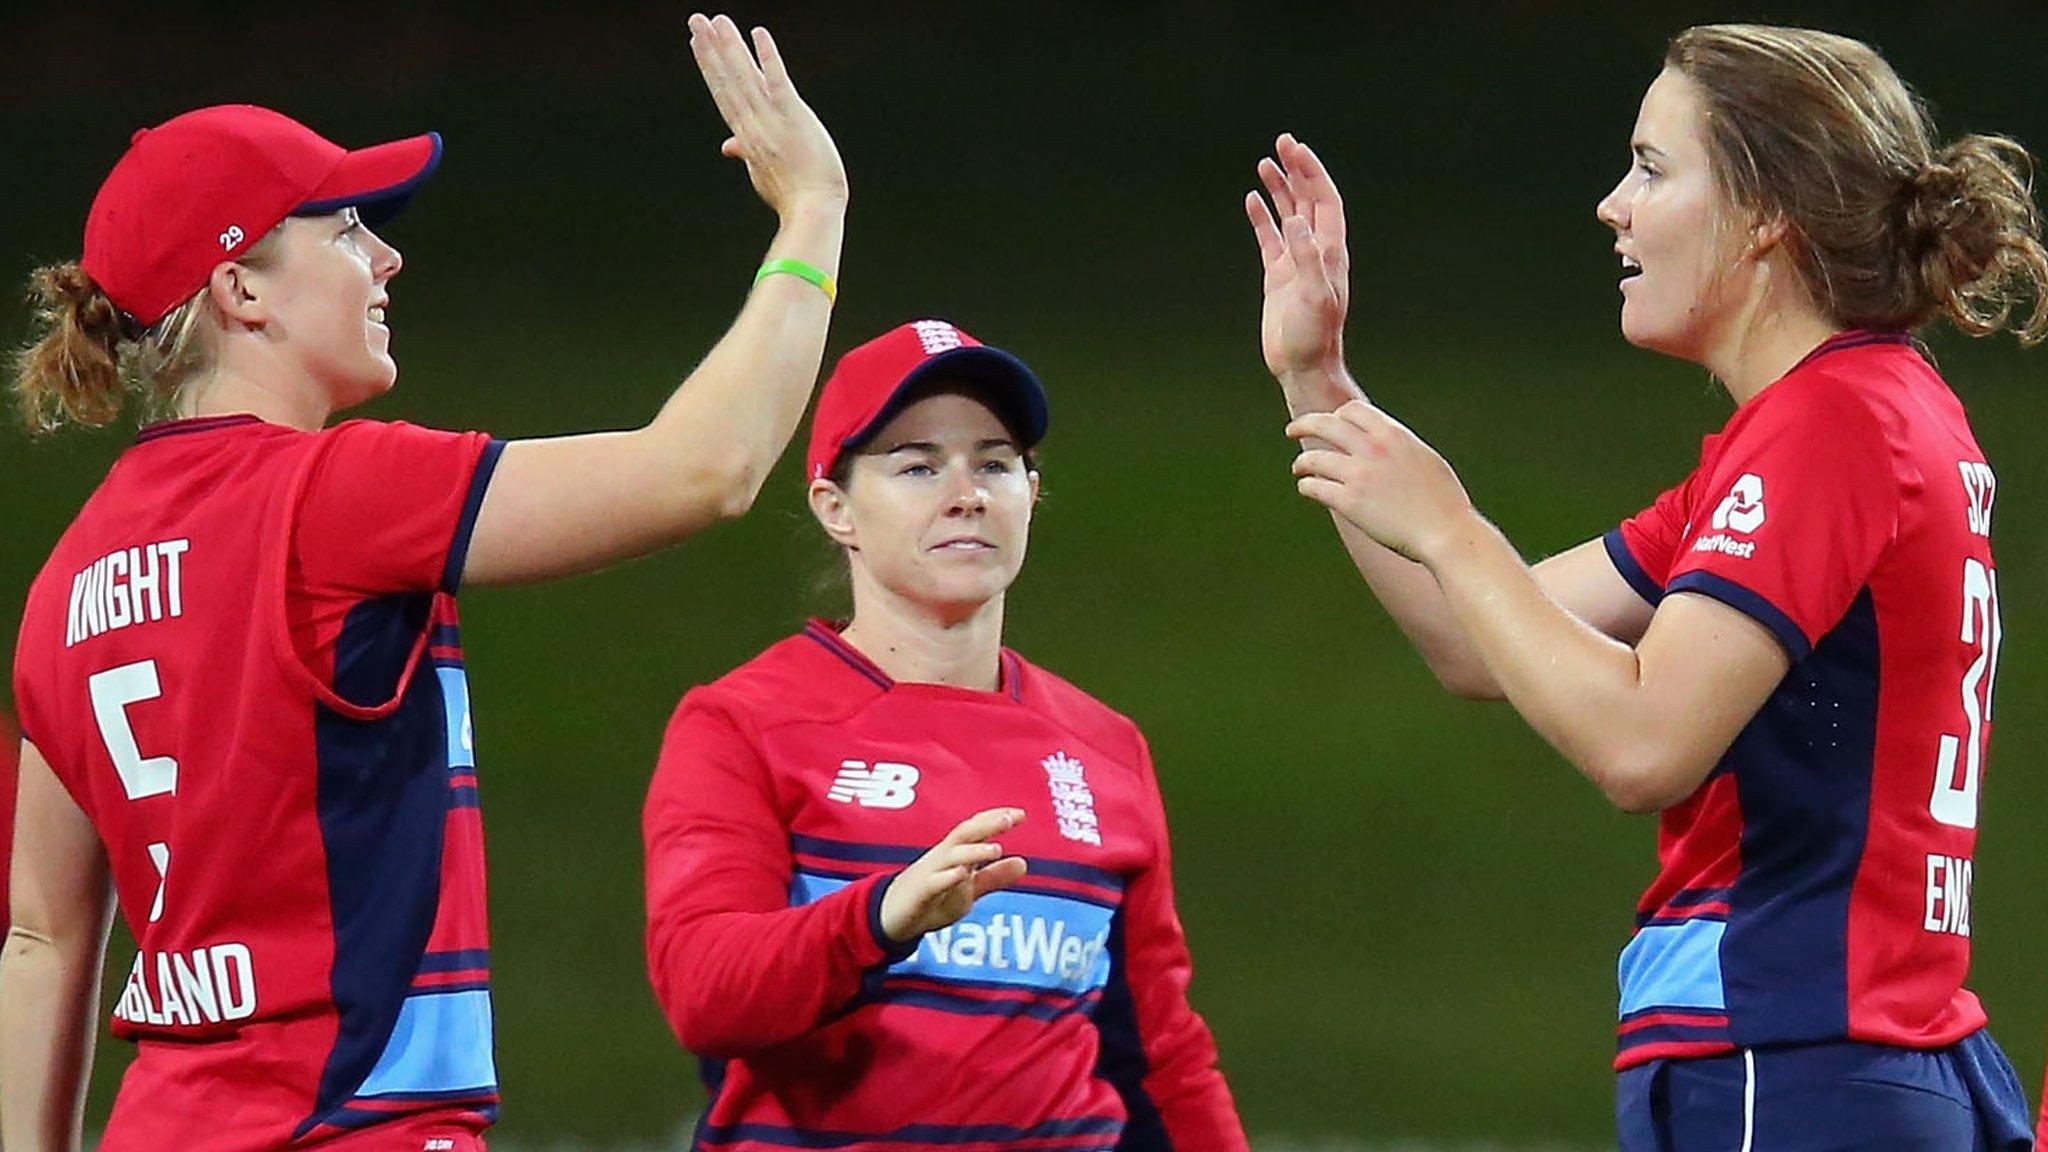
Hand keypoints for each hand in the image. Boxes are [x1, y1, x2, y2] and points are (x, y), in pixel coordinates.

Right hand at [688, 13, 848, 217]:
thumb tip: (726, 146)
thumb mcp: (762, 173)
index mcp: (747, 136)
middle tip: (696, 20)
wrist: (813, 211)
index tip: (698, 43)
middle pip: (728, 80)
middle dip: (711, 49)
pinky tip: (758, 34)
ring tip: (716, 21)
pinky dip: (768, 58)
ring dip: (730, 47)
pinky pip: (778, 82)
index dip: (710, 67)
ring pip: (745, 77)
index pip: (724, 94)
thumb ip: (745, 152)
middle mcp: (754, 125)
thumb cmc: (793, 196)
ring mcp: (772, 120)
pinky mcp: (795, 117)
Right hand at [878, 808, 1028, 943]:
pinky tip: (963, 874)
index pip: (976, 829)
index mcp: (955, 854)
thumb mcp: (969, 889)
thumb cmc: (932, 899)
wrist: (892, 918)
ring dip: (974, 851)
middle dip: (986, 825)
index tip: (1020, 813)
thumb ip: (994, 876)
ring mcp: (930, 873)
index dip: (996, 819)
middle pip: (965, 834)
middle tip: (1010, 819)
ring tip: (997, 849)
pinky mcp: (920, 892)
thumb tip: (1024, 863)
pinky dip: (948, 877)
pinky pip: (934, 882)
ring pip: (951, 856)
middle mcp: (943, 857)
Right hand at [1246, 134, 1349, 386]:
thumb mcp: (1315, 297)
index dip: (1312, 173)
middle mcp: (1315, 251)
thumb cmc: (1314, 337)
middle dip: (1297, 170)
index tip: (1296, 149)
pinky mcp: (1278, 277)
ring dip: (1280, 189)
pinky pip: (1269, 239)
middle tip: (1283, 142)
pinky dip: (1262, 218)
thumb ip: (1307, 258)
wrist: (1303, 367)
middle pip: (1308, 200)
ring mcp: (1295, 263)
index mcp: (1329, 251)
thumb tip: (1296, 221)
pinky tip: (1252, 200)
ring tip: (1265, 164)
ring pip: (1289, 215)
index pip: (1324, 200)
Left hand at [1288, 400, 1476, 564]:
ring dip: (1302, 462)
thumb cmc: (1442, 501)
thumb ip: (1398, 446)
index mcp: (1393, 435)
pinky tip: (1307, 488)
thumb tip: (1381, 441)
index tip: (1329, 423)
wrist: (1446, 533)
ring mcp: (1358, 475)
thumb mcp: (1424, 458)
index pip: (1351, 410)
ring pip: (1313, 458)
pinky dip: (1306, 486)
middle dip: (1304, 424)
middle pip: (1324, 425)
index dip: (1336, 416)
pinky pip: (1314, 487)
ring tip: (1298, 467)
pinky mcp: (1348, 503)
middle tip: (1292, 431)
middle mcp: (1372, 449)